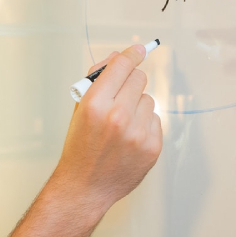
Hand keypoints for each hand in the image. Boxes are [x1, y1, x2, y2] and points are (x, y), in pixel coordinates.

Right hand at [50, 44, 163, 214]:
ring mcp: (137, 133)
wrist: (85, 186)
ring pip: (149, 99)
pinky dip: (145, 124)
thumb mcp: (79, 108)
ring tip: (122, 124)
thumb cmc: (80, 146)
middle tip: (121, 95)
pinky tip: (130, 137)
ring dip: (137, 106)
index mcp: (95, 104)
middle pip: (139, 78)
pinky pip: (155, 119)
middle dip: (130, 83)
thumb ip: (97, 79)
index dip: (131, 55)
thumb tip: (120, 57)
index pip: (121, 66)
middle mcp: (118, 117)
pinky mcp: (152, 147)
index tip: (139, 49)